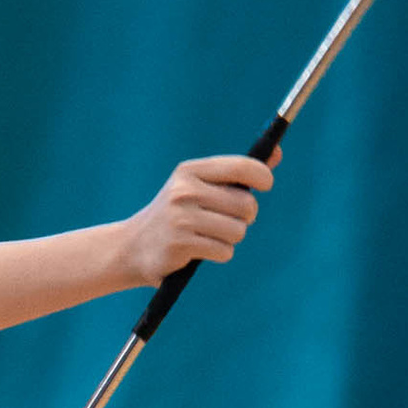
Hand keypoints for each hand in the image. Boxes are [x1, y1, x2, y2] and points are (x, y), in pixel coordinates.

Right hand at [120, 152, 275, 283]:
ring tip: (207, 236)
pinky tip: (198, 250)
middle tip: (224, 220)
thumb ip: (235, 174)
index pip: (241, 167)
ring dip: (229, 238)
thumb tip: (276, 153)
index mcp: (189, 171)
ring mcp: (181, 218)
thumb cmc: (176, 215)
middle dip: (244, 217)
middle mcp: (184, 191)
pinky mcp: (181, 244)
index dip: (262, 176)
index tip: (265, 185)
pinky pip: (224, 250)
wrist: (131, 247)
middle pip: (247, 205)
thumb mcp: (197, 187)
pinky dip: (218, 253)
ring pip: (238, 231)